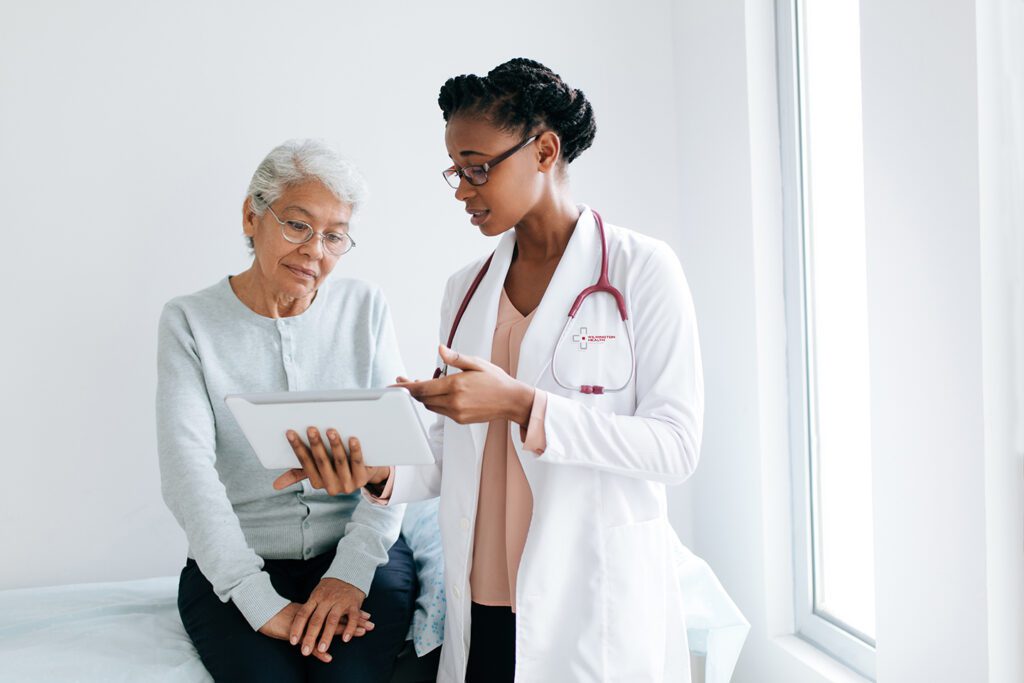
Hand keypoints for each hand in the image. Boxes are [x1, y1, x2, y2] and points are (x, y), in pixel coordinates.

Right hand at [256, 601, 368, 661]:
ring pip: (328, 628)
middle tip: (371, 625)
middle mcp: (314, 615)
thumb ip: (314, 615)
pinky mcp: (296, 633)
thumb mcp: (302, 613)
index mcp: (317, 610)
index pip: (338, 611)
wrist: (263, 610)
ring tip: (361, 635)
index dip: (352, 614)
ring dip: (345, 632)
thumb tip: (324, 618)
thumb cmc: (281, 614)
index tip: (367, 615)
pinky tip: (328, 656)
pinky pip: (308, 644)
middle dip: (356, 623)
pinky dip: (318, 652)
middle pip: (338, 619)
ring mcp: (306, 624)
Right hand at [273, 427, 388, 493]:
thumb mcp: (318, 472)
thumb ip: (299, 475)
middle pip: (321, 462)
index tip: (290, 432)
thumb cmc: (337, 468)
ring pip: (339, 462)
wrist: (366, 474)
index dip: (297, 447)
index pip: (304, 463)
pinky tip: (353, 439)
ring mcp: (347, 485)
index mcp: (317, 483)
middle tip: (311, 428)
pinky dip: (355, 450)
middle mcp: (331, 487)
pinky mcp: (362, 479)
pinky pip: (357, 463)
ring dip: (334, 445)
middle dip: (315, 444)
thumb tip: (275, 486)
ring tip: (331, 430)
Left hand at [290, 578, 371, 656]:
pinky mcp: (353, 604)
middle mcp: (327, 600)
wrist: (349, 574)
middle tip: (305, 651)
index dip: (297, 627)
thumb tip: (295, 624)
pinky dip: (349, 629)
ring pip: (332, 620)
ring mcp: (340, 602)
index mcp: (315, 598)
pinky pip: (352, 618)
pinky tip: (346, 639)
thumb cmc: (330, 588)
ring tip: (322, 649)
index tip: (292, 641)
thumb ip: (309, 608)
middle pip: (316, 620)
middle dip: (310, 637)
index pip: (303, 614)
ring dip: (327, 636)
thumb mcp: (316, 594)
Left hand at [394, 345, 534, 425]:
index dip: (405, 387)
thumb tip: (440, 349)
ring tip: (424, 383)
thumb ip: (456, 358)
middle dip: (412, 390)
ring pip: (430, 405)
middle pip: (423, 398)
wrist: (511, 400)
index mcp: (456, 385)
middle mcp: (454, 401)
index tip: (394, 385)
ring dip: (424, 396)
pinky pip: (441, 410)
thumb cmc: (495, 379)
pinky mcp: (460, 419)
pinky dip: (435, 402)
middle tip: (405, 380)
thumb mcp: (476, 363)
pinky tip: (439, 392)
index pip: (422, 388)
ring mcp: (456, 413)